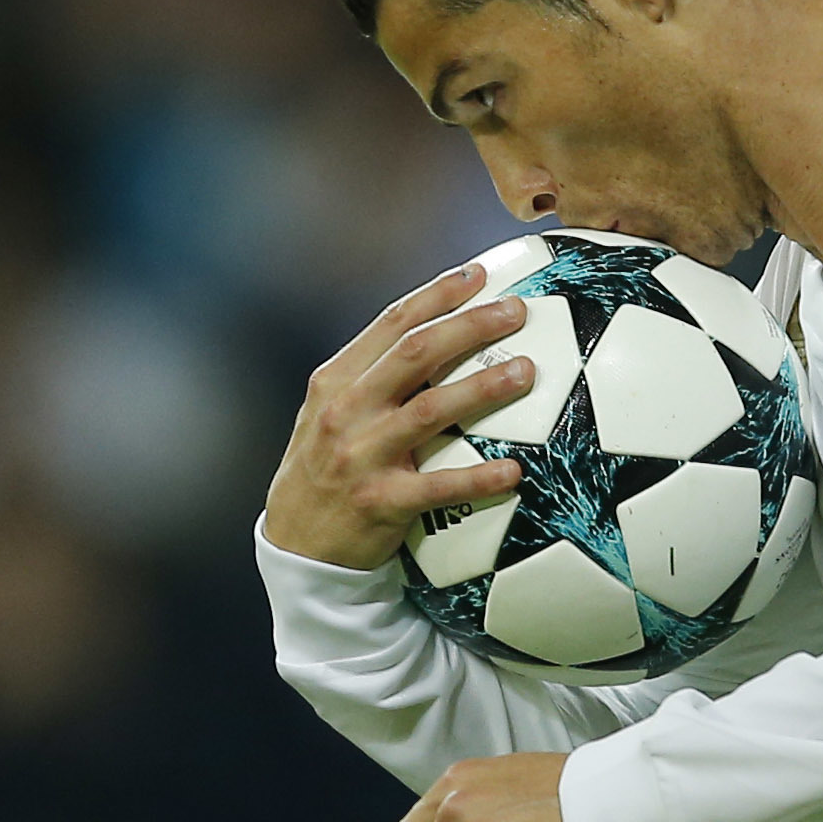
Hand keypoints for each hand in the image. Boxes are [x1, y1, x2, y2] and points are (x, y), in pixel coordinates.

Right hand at [261, 264, 537, 571]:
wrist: (297, 545)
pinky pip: (438, 486)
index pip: (391, 324)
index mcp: (336, 382)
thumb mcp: (330, 414)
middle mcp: (346, 411)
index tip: (477, 276)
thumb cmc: (326, 471)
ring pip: (430, 410)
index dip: (436, 295)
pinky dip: (478, 478)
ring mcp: (362, 455)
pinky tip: (514, 471)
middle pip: (415, 354)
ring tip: (525, 372)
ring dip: (482, 388)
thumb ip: (372, 379)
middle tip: (516, 311)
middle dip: (468, 326)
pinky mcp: (381, 502)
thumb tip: (437, 339)